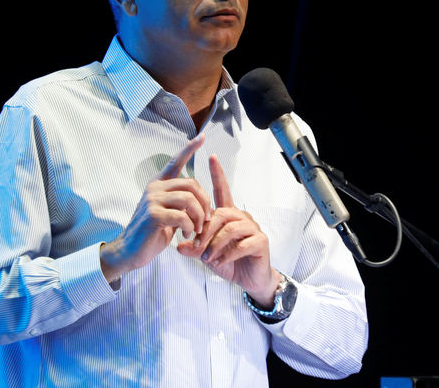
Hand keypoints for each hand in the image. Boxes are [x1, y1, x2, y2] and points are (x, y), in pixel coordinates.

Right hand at [100, 134, 211, 282]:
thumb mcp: (169, 213)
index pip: (175, 161)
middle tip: (206, 220)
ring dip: (199, 217)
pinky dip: (190, 227)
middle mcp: (155, 187)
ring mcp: (152, 200)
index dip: (189, 149)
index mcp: (159, 184)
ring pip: (189, 199)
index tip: (201, 137)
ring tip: (197, 229)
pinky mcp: (152, 214)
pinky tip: (186, 234)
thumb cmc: (152, 233)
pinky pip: (182, 216)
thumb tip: (200, 198)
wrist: (130, 252)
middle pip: (192, 184)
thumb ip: (180, 202)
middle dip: (205, 202)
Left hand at [178, 154, 281, 306]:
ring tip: (207, 257)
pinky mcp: (261, 241)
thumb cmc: (229, 262)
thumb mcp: (207, 255)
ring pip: (231, 228)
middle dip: (206, 231)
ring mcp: (253, 228)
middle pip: (221, 214)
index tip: (211, 157)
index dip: (217, 174)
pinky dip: (227, 253)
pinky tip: (221, 262)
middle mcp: (242, 217)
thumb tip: (178, 246)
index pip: (222, 190)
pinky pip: (242, 243)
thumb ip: (194, 249)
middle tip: (196, 246)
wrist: (250, 280)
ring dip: (215, 243)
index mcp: (229, 216)